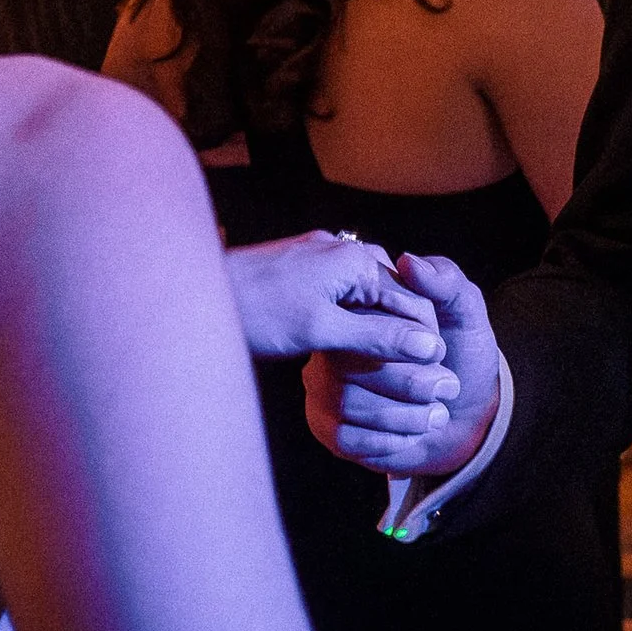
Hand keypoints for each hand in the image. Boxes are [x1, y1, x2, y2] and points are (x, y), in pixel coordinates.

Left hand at [225, 232, 443, 361]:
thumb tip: (428, 346)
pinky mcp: (301, 274)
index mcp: (354, 257)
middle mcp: (342, 250)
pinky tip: (347, 354)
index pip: (410, 300)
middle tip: (415, 380)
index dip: (424, 339)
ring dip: (375, 333)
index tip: (436, 376)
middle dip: (402, 336)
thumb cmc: (256, 311)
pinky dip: (349, 325)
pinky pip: (340, 299)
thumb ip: (377, 336)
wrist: (194, 295)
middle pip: (390, 298)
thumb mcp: (322, 329)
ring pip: (364, 300)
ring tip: (384, 373)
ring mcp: (320, 260)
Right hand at [303, 253, 498, 478]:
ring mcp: (324, 385)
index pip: (362, 314)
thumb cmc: (460, 355)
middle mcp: (333, 343)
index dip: (407, 335)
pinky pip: (345, 437)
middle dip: (411, 381)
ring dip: (405, 415)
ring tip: (437, 412)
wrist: (465, 415)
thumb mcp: (466, 312)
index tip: (440, 349)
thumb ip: (446, 281)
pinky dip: (390, 441)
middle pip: (349, 362)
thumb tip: (409, 262)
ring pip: (347, 403)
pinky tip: (413, 432)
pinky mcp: (326, 426)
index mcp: (361, 306)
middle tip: (448, 385)